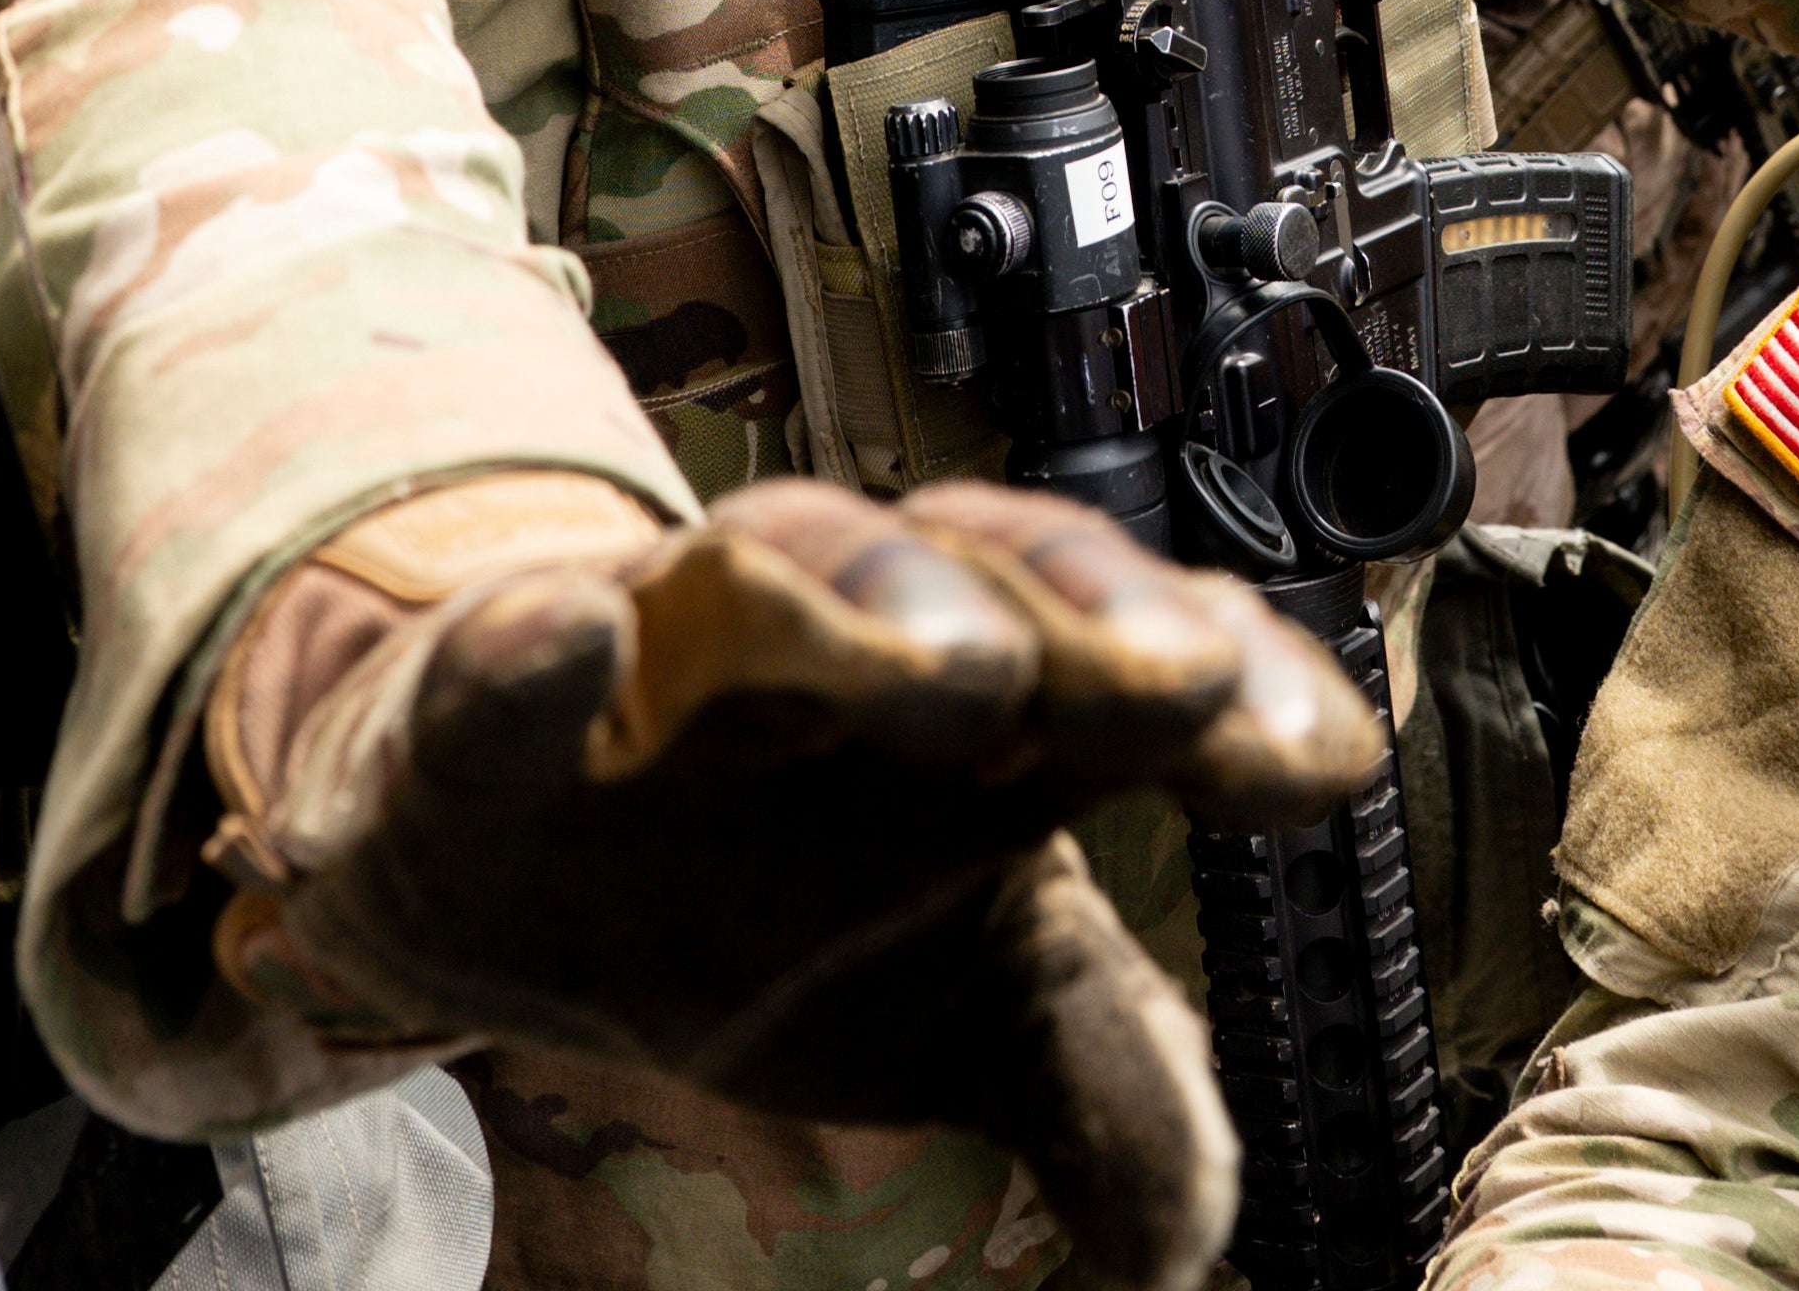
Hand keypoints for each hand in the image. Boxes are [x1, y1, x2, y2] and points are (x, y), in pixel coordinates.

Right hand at [212, 477, 1379, 1290]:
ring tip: (957, 670)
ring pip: (771, 573)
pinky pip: (495, 666)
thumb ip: (1094, 1085)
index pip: (1141, 665)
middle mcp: (844, 644)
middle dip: (1085, 613)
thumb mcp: (954, 1007)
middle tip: (1178, 677)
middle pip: (983, 580)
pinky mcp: (476, 712)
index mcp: (988, 716)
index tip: (1322, 762)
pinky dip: (530, 647)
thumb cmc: (762, 897)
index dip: (1246, 696)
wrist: (495, 863)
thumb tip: (1193, 1234)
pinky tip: (573, 632)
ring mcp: (658, 656)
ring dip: (866, 606)